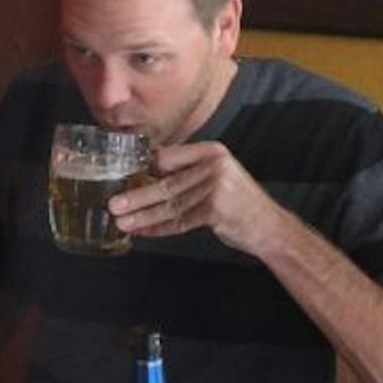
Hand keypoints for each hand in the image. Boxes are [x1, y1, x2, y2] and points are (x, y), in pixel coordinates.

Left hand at [108, 141, 288, 255]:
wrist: (269, 226)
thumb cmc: (239, 202)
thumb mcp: (218, 175)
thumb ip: (189, 172)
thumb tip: (148, 174)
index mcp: (211, 151)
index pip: (167, 157)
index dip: (143, 169)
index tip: (121, 177)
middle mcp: (213, 166)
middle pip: (165, 183)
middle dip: (136, 196)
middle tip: (113, 204)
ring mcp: (215, 188)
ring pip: (169, 205)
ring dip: (142, 215)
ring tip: (121, 221)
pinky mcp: (215, 211)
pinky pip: (179, 221)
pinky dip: (158, 228)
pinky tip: (142, 231)